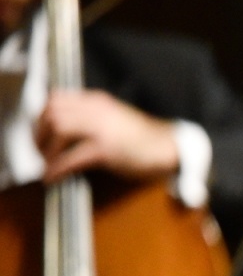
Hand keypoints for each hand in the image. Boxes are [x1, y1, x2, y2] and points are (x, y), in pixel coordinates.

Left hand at [36, 90, 181, 183]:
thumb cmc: (144, 138)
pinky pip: (71, 158)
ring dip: (47, 149)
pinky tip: (53, 177)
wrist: (169, 147)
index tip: (40, 132)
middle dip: (40, 133)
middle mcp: (96, 110)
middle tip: (39, 150)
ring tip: (46, 163)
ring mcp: (101, 129)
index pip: (56, 99)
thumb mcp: (114, 117)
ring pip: (58, 129)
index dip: (42, 116)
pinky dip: (57, 168)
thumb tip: (65, 130)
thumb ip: (92, 117)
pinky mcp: (106, 149)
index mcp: (97, 101)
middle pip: (53, 112)